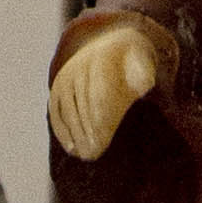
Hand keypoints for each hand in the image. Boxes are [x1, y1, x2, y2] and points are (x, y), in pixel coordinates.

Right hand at [49, 20, 164, 160]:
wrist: (112, 47)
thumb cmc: (133, 65)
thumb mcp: (143, 65)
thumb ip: (144, 74)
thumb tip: (144, 83)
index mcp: (105, 57)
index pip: (99, 92)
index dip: (100, 118)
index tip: (103, 140)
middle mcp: (82, 64)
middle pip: (83, 103)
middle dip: (88, 130)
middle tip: (95, 153)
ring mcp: (67, 74)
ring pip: (68, 109)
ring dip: (76, 134)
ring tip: (86, 155)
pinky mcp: (58, 86)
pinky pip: (56, 110)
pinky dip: (62, 129)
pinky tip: (72, 148)